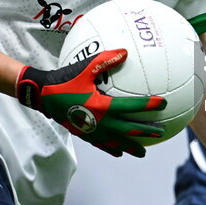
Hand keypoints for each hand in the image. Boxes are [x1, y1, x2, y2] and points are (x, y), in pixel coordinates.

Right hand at [16, 49, 166, 157]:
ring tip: (143, 151)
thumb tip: (125, 52)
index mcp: (102, 106)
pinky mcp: (84, 134)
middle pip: (128, 130)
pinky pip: (102, 145)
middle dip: (146, 131)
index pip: (131, 107)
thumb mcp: (84, 67)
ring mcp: (92, 131)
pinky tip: (119, 152)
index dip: (148, 106)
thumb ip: (105, 60)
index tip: (162, 104)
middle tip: (162, 132)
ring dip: (131, 146)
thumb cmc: (64, 80)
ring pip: (117, 142)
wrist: (43, 96)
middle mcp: (99, 122)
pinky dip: (112, 149)